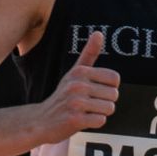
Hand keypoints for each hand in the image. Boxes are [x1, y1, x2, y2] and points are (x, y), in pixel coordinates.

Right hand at [35, 29, 119, 144]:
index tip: (95, 91)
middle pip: (114, 95)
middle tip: (88, 104)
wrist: (41, 120)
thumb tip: (99, 33)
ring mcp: (75, 102)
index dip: (109, 88)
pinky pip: (101, 120)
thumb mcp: (75, 73)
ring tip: (86, 112)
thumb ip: (89, 54)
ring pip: (109, 108)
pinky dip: (95, 123)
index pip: (114, 79)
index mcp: (80, 72)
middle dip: (105, 102)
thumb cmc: (63, 95)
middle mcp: (77, 85)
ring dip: (100, 113)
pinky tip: (83, 120)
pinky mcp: (75, 119)